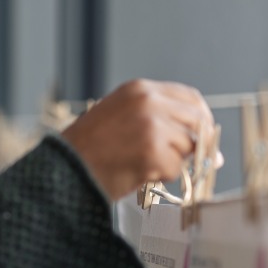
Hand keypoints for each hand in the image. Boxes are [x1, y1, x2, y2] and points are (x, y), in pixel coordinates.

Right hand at [61, 79, 214, 200]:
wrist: (61, 170)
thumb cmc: (85, 152)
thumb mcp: (119, 120)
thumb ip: (157, 122)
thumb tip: (206, 145)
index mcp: (138, 90)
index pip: (190, 98)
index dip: (199, 118)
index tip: (200, 135)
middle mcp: (148, 101)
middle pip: (196, 120)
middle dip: (194, 143)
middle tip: (179, 159)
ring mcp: (152, 125)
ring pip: (187, 147)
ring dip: (171, 162)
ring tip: (139, 165)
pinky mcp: (153, 151)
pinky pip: (176, 168)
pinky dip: (160, 177)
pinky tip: (136, 174)